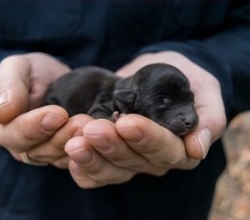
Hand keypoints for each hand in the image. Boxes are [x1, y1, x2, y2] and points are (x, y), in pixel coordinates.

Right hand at [0, 52, 83, 167]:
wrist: (57, 79)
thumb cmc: (33, 72)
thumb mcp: (17, 68)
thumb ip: (7, 86)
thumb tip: (0, 114)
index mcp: (3, 128)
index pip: (14, 135)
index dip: (35, 127)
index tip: (58, 114)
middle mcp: (23, 146)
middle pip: (40, 152)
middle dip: (62, 137)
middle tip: (82, 122)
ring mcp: (46, 152)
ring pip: (60, 158)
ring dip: (78, 145)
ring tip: (93, 127)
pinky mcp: (66, 154)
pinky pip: (77, 159)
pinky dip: (89, 150)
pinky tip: (102, 137)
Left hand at [64, 51, 225, 187]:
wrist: (161, 73)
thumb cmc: (186, 80)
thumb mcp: (205, 91)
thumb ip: (208, 119)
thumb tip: (197, 148)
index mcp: (180, 149)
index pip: (165, 151)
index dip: (147, 139)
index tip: (127, 122)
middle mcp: (153, 159)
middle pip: (133, 162)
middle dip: (112, 145)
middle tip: (92, 128)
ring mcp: (129, 159)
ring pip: (110, 169)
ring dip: (92, 156)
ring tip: (75, 140)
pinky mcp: (109, 155)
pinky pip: (94, 173)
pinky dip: (82, 168)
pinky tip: (69, 156)